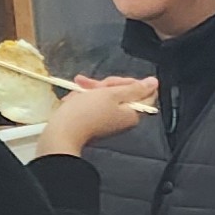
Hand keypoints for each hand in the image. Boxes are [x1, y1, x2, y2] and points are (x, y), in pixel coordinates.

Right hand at [34, 75, 157, 157]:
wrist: (61, 133)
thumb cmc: (85, 113)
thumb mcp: (112, 94)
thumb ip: (134, 88)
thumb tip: (153, 83)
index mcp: (133, 113)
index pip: (144, 92)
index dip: (128, 82)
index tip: (113, 83)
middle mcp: (124, 118)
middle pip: (124, 92)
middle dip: (106, 85)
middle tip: (93, 86)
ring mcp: (110, 120)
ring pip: (107, 95)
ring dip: (92, 89)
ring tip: (79, 89)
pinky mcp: (96, 120)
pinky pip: (95, 103)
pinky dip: (85, 98)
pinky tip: (74, 98)